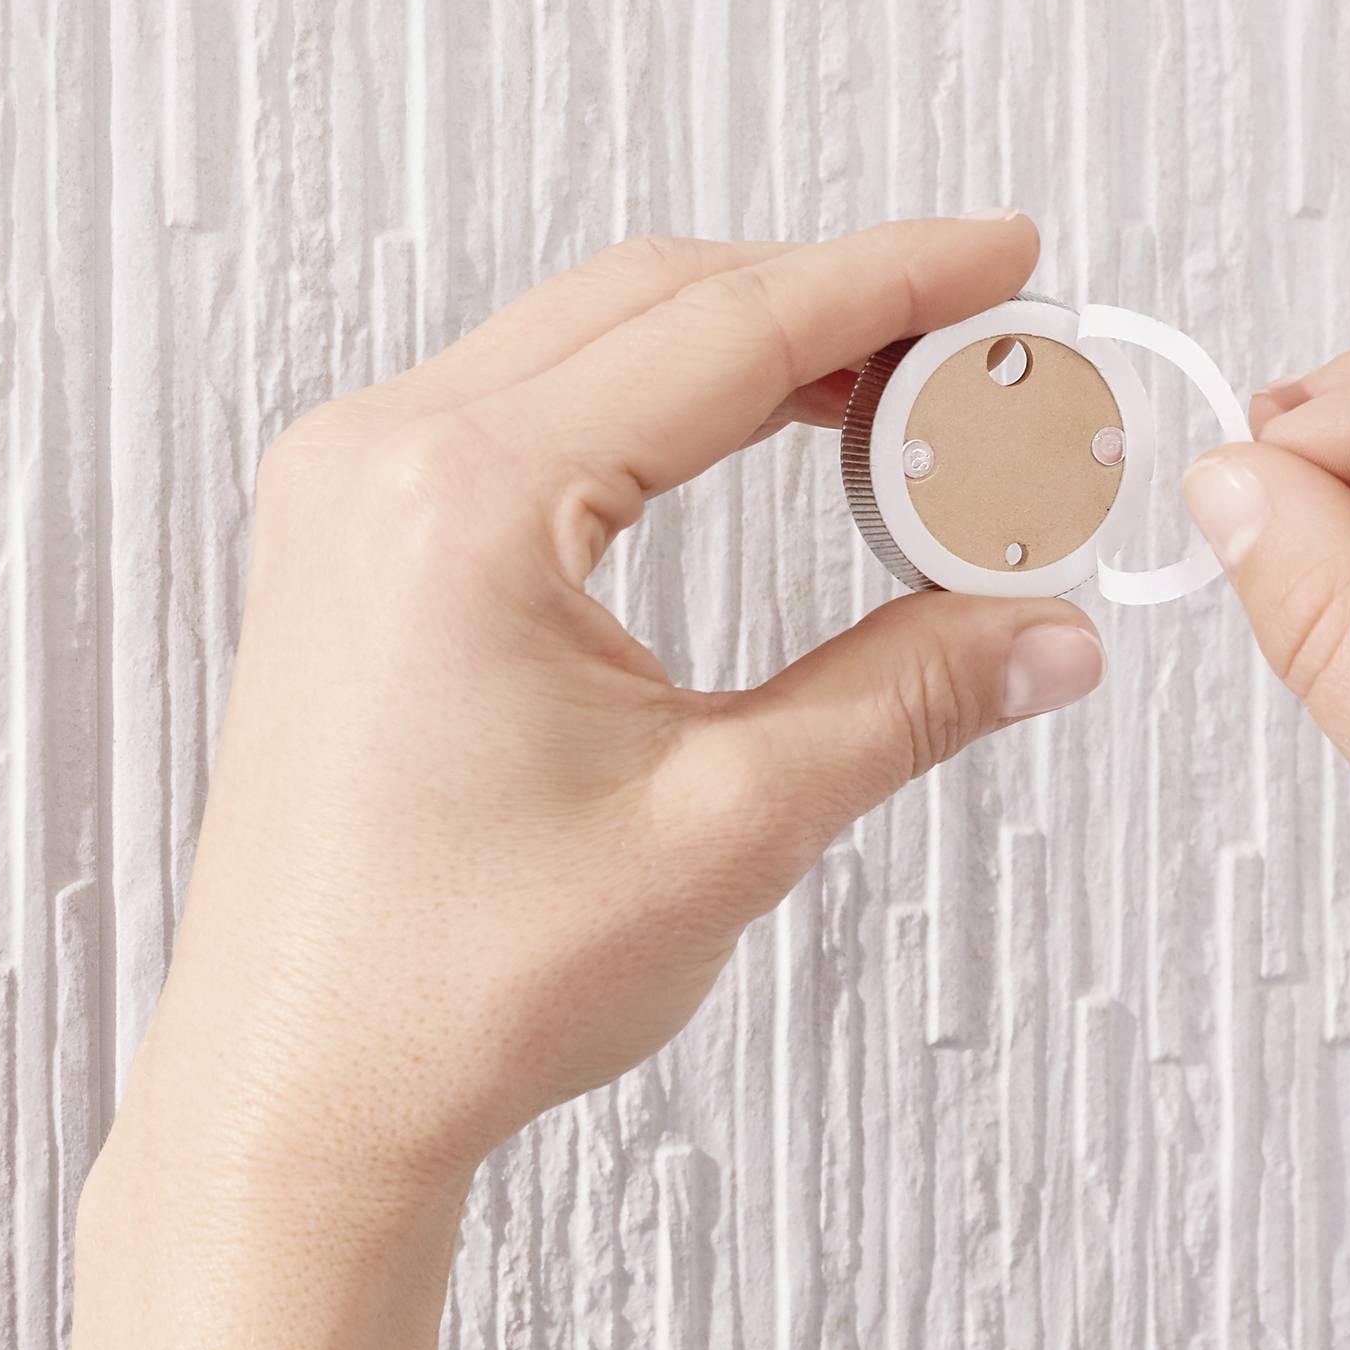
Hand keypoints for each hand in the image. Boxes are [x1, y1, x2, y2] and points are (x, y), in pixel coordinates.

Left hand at [66, 216, 1104, 1349]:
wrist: (304, 1092)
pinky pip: (530, 399)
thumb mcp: (730, 826)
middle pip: (658, 296)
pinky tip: (754, 433)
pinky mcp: (350, 535)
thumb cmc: (457, 983)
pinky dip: (659, 394)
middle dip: (835, 301)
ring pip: (592, 334)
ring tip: (894, 396)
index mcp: (466, 504)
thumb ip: (909, 698)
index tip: (1006, 258)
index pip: (728, 329)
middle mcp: (384, 460)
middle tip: (979, 341)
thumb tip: (1045, 631)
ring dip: (748, 340)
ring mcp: (349, 489)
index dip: (894, 281)